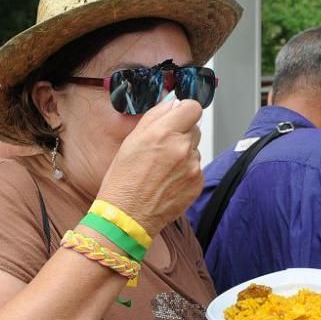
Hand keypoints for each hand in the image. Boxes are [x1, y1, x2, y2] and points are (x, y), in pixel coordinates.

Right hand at [97, 98, 203, 236]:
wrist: (127, 216)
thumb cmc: (123, 180)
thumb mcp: (131, 141)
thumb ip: (155, 117)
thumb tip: (172, 102)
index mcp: (163, 132)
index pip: (193, 107)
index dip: (185, 111)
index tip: (178, 116)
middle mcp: (182, 147)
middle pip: (195, 128)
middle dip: (182, 133)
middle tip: (162, 148)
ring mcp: (192, 166)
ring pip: (195, 149)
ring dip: (183, 154)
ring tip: (162, 169)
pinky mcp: (198, 183)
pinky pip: (196, 168)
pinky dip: (186, 172)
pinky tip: (168, 181)